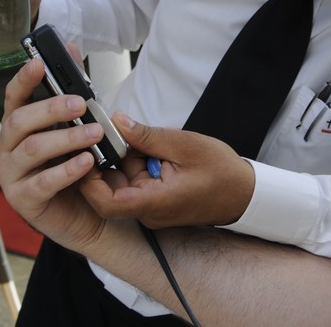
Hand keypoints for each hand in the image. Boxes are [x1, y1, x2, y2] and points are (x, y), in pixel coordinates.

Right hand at [0, 58, 108, 247]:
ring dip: (66, 138)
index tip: (38, 63)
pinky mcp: (24, 201)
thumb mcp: (76, 126)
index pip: (13, 98)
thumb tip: (71, 49)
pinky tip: (87, 163)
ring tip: (94, 134)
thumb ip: (72, 90)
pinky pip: (43, 183)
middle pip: (19, 121)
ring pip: (32, 150)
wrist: (89, 215)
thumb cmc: (78, 167)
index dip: (24, 79)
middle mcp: (8, 149)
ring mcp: (12, 176)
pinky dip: (67, 170)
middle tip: (82, 103)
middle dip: (51, 109)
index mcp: (18, 127)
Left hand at [80, 113, 255, 228]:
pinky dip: (139, 161)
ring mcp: (152, 207)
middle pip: (111, 187)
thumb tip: (117, 121)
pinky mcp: (157, 200)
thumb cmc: (222, 173)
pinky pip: (137, 180)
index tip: (85, 154)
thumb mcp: (184, 144)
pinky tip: (151, 145)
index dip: (88, 181)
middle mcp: (149, 210)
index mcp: (155, 202)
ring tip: (141, 135)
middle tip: (110, 131)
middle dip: (109, 158)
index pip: (107, 203)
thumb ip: (147, 135)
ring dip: (127, 157)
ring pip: (124, 180)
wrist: (245, 193)